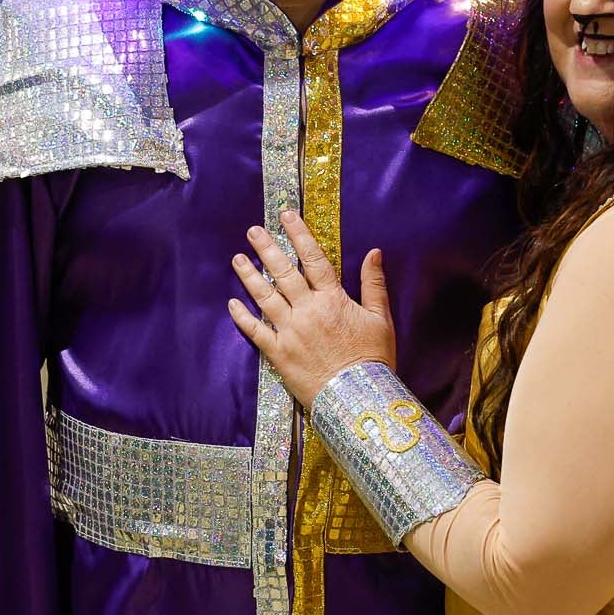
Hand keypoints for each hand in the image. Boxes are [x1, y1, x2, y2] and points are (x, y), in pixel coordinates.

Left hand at [228, 208, 397, 407]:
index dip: (298, 235)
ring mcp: (290, 332)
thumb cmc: (372, 359)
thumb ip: (374, 284)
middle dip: (267, 249)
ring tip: (238, 259)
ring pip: (265, 297)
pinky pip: (256, 331)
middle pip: (283, 273)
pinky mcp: (279, 353)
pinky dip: (242, 317)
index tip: (286, 216)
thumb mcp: (381, 319)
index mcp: (332, 299)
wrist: (357, 398)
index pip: (313, 259)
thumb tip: (374, 253)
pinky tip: (232, 303)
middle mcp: (307, 310)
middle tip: (253, 231)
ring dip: (250, 276)